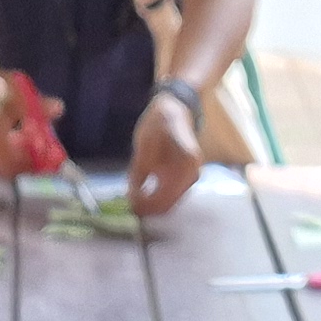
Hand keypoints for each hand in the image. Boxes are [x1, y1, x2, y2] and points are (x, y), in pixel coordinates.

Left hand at [124, 89, 204, 218]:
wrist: (176, 110)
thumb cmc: (159, 123)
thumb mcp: (143, 147)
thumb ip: (138, 176)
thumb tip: (132, 201)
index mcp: (186, 164)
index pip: (164, 198)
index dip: (146, 207)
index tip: (128, 205)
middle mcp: (193, 174)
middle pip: (168, 205)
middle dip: (148, 209)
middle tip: (128, 205)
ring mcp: (192, 179)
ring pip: (169, 203)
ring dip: (151, 205)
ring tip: (132, 200)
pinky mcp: (187, 180)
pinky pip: (171, 197)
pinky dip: (156, 199)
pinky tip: (142, 195)